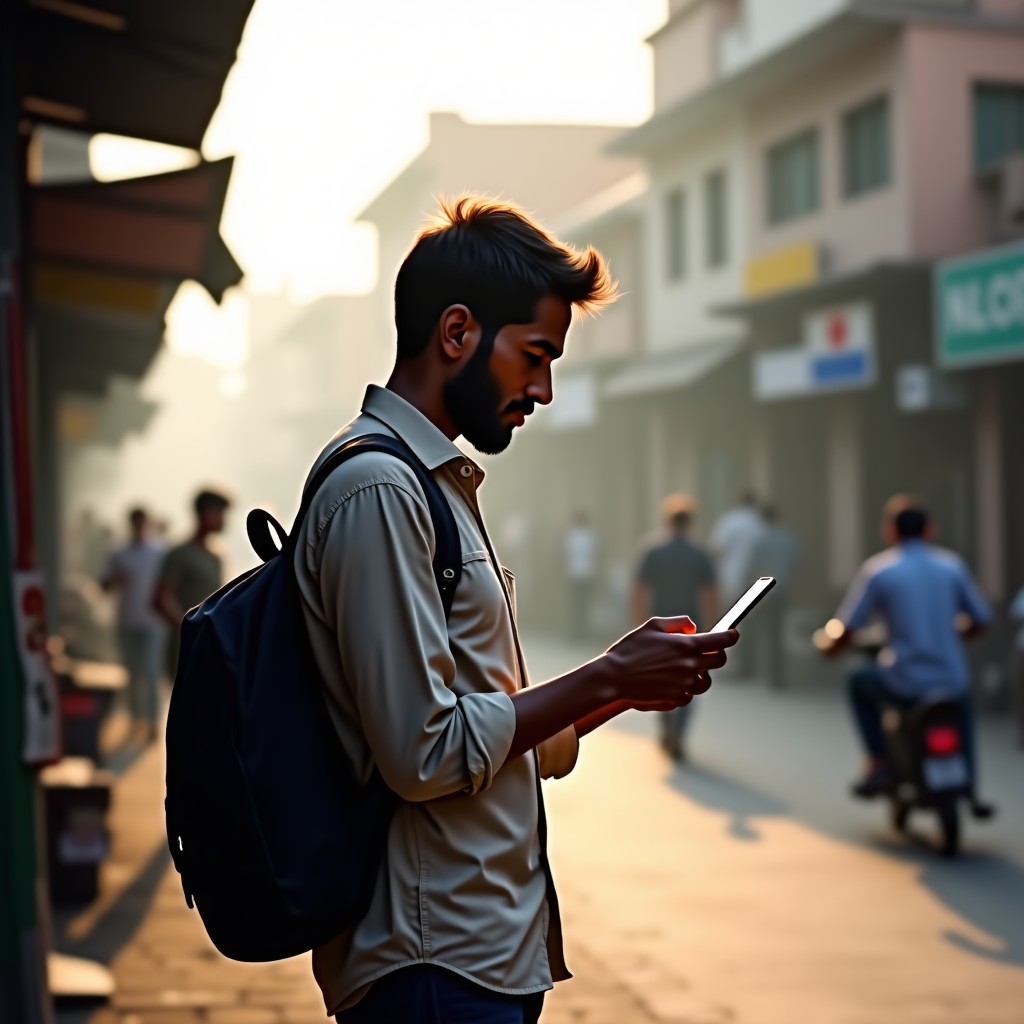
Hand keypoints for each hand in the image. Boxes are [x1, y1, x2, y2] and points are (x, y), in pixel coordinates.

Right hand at [601, 616, 737, 710]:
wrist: (614, 677)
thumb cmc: (630, 649)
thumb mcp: (652, 626)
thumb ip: (678, 623)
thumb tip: (694, 628)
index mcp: (686, 645)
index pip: (721, 641)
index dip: (730, 636)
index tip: (733, 634)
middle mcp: (690, 666)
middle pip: (719, 661)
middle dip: (717, 654)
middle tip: (708, 651)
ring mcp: (685, 684)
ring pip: (706, 681)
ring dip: (701, 674)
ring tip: (686, 669)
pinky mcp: (676, 698)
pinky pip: (689, 695)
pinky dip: (685, 688)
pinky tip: (671, 682)